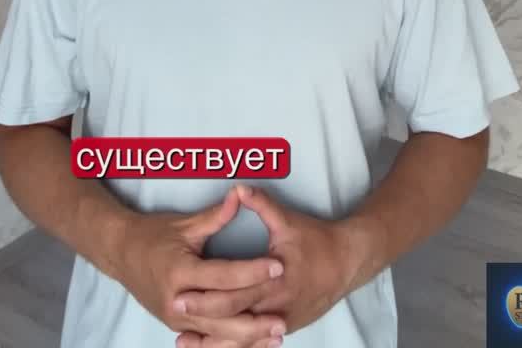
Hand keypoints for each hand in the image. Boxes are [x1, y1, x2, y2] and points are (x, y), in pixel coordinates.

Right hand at [118, 186, 286, 345]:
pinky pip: (208, 340)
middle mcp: (177, 299)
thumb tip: (240, 196)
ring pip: (216, 334)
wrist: (121, 253)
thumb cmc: (152, 235)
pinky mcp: (177, 326)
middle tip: (283, 315)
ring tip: (276, 334)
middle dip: (254, 315)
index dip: (252, 272)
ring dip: (247, 336)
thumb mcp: (184, 224)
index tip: (278, 267)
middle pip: (222, 313)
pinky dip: (231, 343)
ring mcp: (176, 318)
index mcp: (180, 270)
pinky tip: (253, 342)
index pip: (223, 275)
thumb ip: (215, 216)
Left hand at [174, 183, 356, 346]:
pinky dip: (232, 346)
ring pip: (243, 338)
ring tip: (183, 341)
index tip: (180, 293)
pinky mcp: (285, 327)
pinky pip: (254, 343)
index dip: (206, 296)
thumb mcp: (288, 221)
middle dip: (203, 317)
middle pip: (234, 318)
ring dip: (214, 341)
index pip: (235, 292)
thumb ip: (262, 205)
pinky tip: (211, 345)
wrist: (347, 263)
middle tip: (174, 311)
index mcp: (275, 279)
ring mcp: (282, 321)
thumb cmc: (316, 240)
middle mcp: (278, 305)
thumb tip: (238, 189)